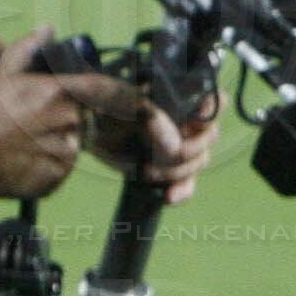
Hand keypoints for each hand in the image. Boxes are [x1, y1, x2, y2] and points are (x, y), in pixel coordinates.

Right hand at [0, 28, 133, 199]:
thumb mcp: (3, 75)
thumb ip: (27, 50)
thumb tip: (48, 29)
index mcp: (57, 93)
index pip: (104, 88)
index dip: (120, 91)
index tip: (128, 95)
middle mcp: (67, 121)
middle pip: (81, 118)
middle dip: (65, 118)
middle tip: (34, 122)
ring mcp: (65, 150)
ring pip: (72, 143)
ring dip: (57, 141)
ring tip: (26, 141)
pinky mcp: (60, 175)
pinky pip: (63, 166)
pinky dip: (50, 162)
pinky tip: (26, 159)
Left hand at [85, 82, 219, 204]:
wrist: (82, 125)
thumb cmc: (103, 101)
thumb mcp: (126, 100)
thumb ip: (153, 119)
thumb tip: (175, 148)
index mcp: (179, 99)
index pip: (213, 102)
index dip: (209, 114)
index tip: (192, 126)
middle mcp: (184, 122)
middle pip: (209, 137)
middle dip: (189, 150)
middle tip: (163, 154)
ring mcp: (177, 146)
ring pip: (198, 162)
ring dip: (177, 172)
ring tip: (149, 172)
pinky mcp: (167, 168)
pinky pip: (187, 184)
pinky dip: (181, 192)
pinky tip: (170, 196)